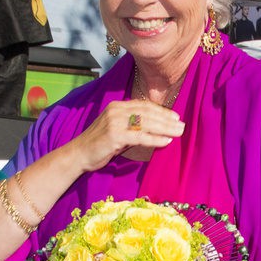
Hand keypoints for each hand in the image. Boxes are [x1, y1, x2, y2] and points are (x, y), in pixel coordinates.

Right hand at [68, 99, 184, 171]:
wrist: (78, 154)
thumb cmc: (100, 145)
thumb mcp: (118, 131)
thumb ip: (133, 127)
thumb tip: (155, 129)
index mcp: (117, 106)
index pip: (144, 106)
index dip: (161, 111)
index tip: (175, 117)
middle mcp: (116, 110)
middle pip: (147, 113)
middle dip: (167, 119)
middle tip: (182, 125)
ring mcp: (114, 122)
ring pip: (146, 123)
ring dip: (165, 128)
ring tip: (179, 133)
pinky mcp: (114, 135)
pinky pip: (139, 136)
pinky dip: (154, 139)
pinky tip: (166, 141)